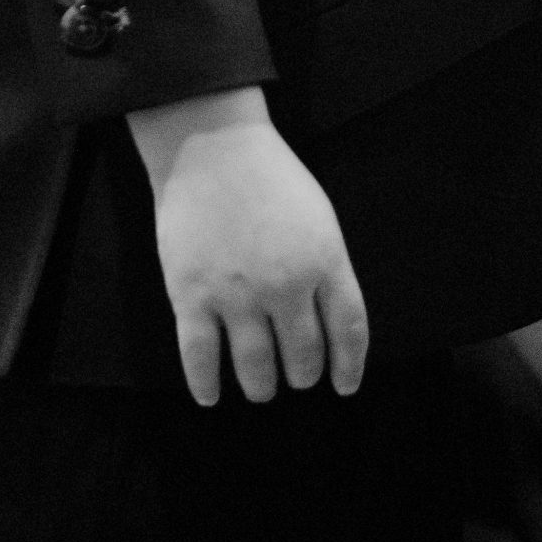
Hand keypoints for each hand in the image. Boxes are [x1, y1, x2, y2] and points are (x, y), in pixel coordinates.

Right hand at [127, 87, 369, 406]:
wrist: (211, 145)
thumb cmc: (270, 175)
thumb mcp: (320, 217)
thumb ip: (326, 269)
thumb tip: (329, 322)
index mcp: (325, 261)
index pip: (349, 331)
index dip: (349, 366)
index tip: (344, 385)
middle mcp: (286, 285)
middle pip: (303, 356)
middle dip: (303, 375)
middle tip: (297, 378)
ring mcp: (237, 294)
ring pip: (256, 368)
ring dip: (262, 387)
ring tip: (261, 388)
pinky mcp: (192, 295)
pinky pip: (200, 358)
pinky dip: (207, 385)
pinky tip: (211, 395)